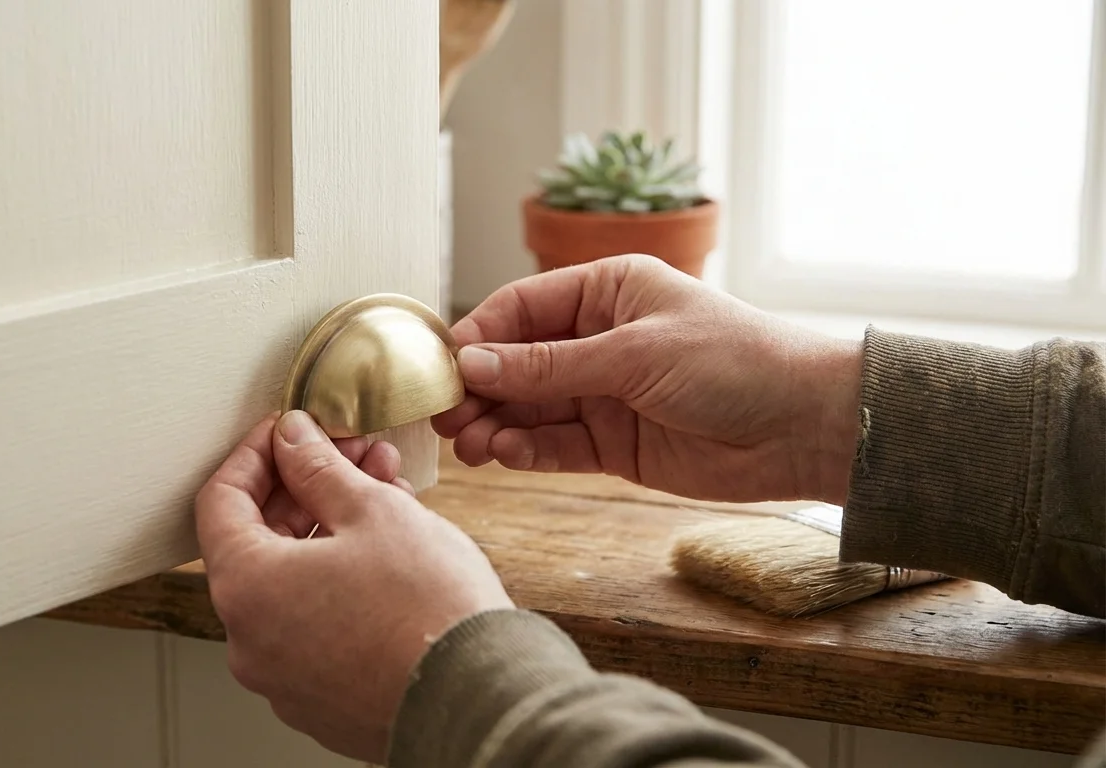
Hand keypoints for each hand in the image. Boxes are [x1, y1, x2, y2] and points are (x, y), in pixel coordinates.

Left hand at [195, 411, 513, 761]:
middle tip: (352, 455)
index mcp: (247, 588)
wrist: (480, 698)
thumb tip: (293, 441)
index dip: (256, 454)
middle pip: (258, 542)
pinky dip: (340, 582)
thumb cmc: (429, 609)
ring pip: (294, 583)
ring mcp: (283, 678)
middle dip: (306, 489)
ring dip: (330, 531)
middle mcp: (250, 641)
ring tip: (386, 493)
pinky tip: (388, 552)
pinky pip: (316, 625)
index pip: (220, 501)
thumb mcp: (371, 510)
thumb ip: (318, 468)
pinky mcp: (322, 700)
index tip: (288, 432)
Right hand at [433, 254, 862, 503]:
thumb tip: (473, 363)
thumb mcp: (635, 353)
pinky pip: (556, 445)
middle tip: (446, 417)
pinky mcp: (614, 443)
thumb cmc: (736, 362)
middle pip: (517, 362)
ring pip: (530, 408)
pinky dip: (528, 450)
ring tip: (472, 445)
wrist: (805, 427)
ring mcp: (605, 393)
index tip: (445, 368)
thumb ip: (551, 365)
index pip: (521, 308)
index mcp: (607, 291)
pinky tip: (507, 455)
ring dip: (496, 424)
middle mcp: (599, 339)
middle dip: (480, 388)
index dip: (479, 336)